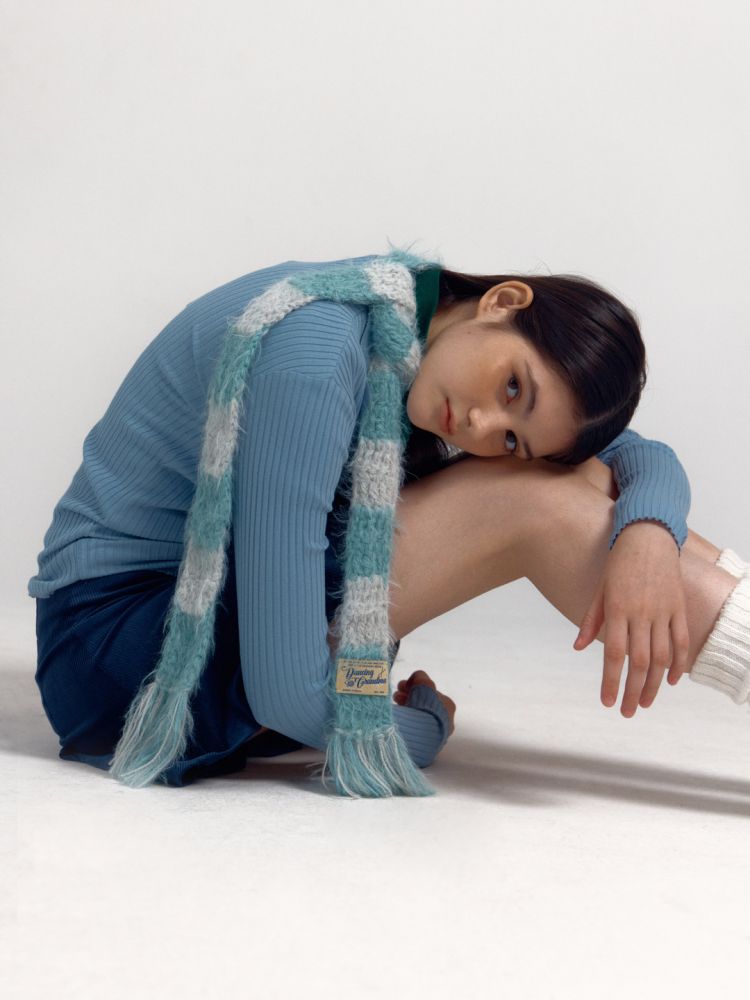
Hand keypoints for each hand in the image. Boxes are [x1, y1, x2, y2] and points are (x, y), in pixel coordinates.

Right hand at [393, 669, 455, 735]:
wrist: (420, 734)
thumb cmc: (424, 707)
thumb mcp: (423, 684)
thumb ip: (420, 677)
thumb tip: (416, 678)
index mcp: (448, 706)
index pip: (429, 693)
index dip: (414, 687)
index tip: (401, 687)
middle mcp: (445, 721)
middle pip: (423, 705)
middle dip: (408, 697)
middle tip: (395, 696)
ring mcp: (436, 735)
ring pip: (418, 717)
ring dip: (405, 709)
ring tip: (393, 706)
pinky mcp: (425, 745)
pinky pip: (414, 728)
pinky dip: (406, 721)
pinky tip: (398, 720)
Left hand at [573, 521, 690, 715]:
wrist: (647, 535)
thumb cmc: (618, 562)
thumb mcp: (599, 589)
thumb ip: (590, 620)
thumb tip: (579, 647)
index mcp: (617, 609)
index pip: (614, 654)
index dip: (611, 681)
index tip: (608, 702)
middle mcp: (640, 612)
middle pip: (639, 662)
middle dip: (633, 691)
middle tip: (628, 712)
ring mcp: (662, 610)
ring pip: (662, 656)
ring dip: (655, 684)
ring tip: (646, 703)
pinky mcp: (678, 607)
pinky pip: (682, 640)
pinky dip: (679, 663)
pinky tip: (671, 681)